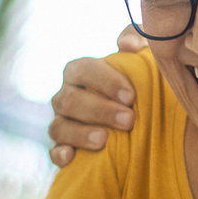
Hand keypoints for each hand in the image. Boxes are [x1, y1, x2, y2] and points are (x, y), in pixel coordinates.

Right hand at [48, 26, 146, 167]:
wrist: (143, 120)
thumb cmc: (140, 83)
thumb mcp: (143, 59)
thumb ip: (138, 40)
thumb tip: (128, 45)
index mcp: (80, 72)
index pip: (83, 70)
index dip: (104, 81)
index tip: (131, 95)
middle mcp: (66, 96)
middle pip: (70, 100)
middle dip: (99, 110)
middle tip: (129, 120)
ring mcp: (62, 123)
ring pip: (58, 126)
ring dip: (80, 133)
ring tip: (105, 140)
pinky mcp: (63, 148)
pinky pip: (53, 152)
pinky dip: (59, 154)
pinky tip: (72, 158)